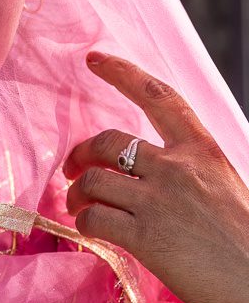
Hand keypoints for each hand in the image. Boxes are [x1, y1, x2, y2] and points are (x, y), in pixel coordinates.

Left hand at [62, 53, 248, 302]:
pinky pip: (94, 219)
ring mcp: (159, 201)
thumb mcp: (224, 187)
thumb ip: (189, 172)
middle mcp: (177, 167)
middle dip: (80, 154)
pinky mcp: (144, 238)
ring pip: (92, 181)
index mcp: (202, 150)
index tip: (95, 59)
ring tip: (77, 207)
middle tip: (71, 172)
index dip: (123, 73)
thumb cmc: (244, 243)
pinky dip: (82, 223)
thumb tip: (151, 170)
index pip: (158, 97)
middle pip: (107, 142)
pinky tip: (88, 231)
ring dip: (75, 194)